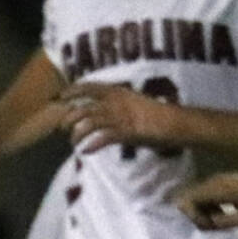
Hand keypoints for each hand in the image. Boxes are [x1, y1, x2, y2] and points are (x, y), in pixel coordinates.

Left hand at [63, 81, 185, 155]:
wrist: (176, 123)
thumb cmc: (160, 114)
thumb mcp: (136, 103)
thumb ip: (120, 106)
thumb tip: (109, 112)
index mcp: (118, 92)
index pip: (90, 87)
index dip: (73, 91)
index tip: (62, 97)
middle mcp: (115, 102)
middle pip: (83, 108)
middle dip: (69, 118)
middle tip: (64, 128)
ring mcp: (119, 117)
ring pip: (88, 124)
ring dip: (77, 134)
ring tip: (74, 142)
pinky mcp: (124, 132)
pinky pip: (101, 139)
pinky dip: (91, 146)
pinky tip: (87, 151)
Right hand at [176, 162, 237, 230]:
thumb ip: (227, 221)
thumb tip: (207, 224)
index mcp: (220, 189)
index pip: (189, 200)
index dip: (193, 216)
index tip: (210, 227)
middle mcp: (215, 181)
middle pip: (190, 198)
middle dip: (196, 215)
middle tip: (213, 228)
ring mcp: (220, 180)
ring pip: (198, 196)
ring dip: (203, 212)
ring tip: (219, 224)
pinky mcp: (226, 182)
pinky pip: (208, 194)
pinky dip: (210, 206)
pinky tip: (224, 216)